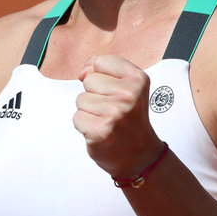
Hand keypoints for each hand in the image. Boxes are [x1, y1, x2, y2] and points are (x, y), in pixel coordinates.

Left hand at [74, 54, 164, 181]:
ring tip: (106, 120)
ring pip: (81, 99)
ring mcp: (114, 113)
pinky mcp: (100, 130)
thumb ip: (104, 70)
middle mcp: (128, 95)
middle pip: (89, 80)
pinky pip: (77, 117)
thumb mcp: (128, 86)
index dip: (102, 76)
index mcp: (137, 79)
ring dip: (89, 111)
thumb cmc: (130, 118)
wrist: (140, 154)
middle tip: (111, 110)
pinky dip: (84, 126)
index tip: (113, 90)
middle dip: (95, 95)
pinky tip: (100, 131)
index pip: (101, 61)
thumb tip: (83, 72)